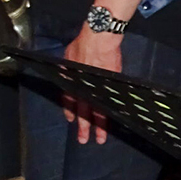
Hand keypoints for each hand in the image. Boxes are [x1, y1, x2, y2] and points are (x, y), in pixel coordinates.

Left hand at [63, 27, 123, 143]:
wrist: (99, 39)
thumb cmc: (82, 43)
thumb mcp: (68, 56)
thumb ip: (68, 68)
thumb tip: (67, 73)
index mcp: (72, 82)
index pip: (70, 101)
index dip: (71, 111)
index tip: (72, 120)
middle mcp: (84, 88)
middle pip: (84, 111)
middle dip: (84, 127)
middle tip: (83, 140)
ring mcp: (99, 88)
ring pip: (99, 111)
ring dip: (100, 125)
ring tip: (101, 138)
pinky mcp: (111, 85)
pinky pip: (110, 102)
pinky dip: (110, 111)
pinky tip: (113, 119)